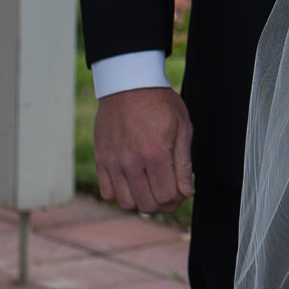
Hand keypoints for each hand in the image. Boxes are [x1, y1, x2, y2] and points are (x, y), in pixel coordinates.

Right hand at [93, 86, 193, 214]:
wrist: (128, 84)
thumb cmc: (160, 103)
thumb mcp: (182, 127)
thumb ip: (184, 163)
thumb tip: (188, 192)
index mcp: (155, 154)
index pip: (167, 196)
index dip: (178, 199)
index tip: (182, 191)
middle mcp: (131, 162)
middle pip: (147, 205)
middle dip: (164, 204)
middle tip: (170, 193)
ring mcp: (113, 162)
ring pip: (126, 203)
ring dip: (142, 202)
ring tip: (152, 189)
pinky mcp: (101, 160)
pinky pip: (108, 193)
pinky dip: (121, 195)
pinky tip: (133, 183)